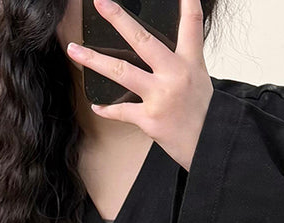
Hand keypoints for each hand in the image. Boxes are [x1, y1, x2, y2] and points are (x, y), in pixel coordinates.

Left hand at [66, 0, 213, 170]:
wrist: (209, 146)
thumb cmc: (203, 115)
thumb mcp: (200, 80)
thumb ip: (180, 62)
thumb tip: (156, 51)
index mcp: (189, 63)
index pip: (191, 25)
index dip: (188, 3)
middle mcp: (174, 75)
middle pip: (142, 40)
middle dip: (119, 19)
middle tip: (100, 3)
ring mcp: (160, 97)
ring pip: (121, 71)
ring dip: (94, 60)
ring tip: (74, 50)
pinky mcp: (149, 119)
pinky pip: (121, 111)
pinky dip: (107, 110)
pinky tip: (97, 106)